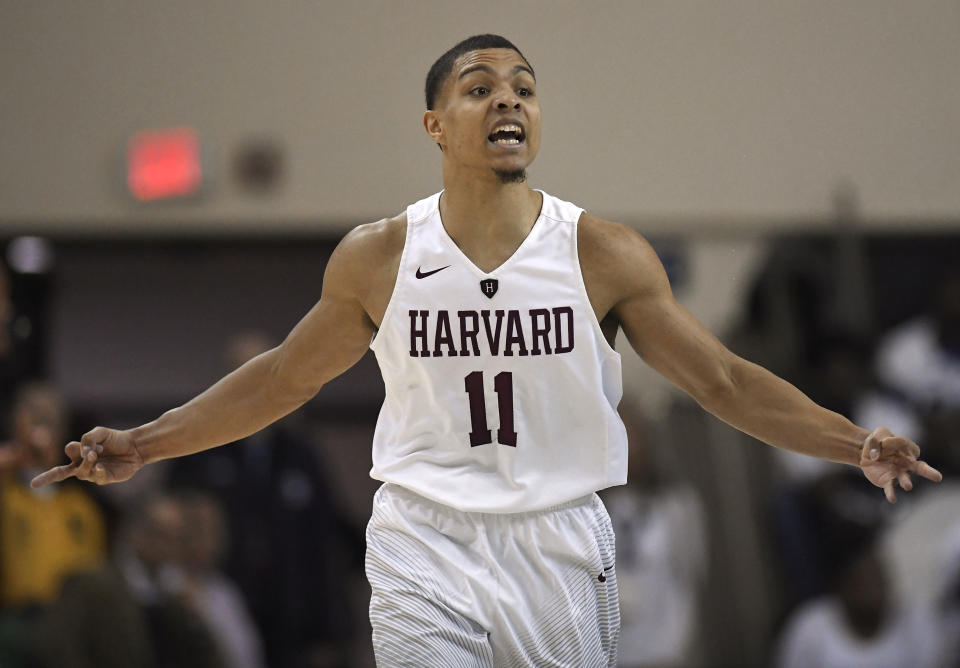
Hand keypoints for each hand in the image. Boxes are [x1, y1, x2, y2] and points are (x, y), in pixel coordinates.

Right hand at [30, 426, 144, 487]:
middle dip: (46, 478)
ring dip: (86, 463)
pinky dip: (96, 472)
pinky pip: (95, 478)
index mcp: (80, 451)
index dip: (76, 447)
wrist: (135, 447)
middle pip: (61, 472)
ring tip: (95, 455)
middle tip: (34, 484)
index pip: (69, 450)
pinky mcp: (104, 478)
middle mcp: (83, 463)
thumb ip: (88, 438)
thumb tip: (82, 453)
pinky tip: (101, 467)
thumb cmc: (116, 439)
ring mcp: (92, 472)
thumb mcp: (101, 432)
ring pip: (80, 473)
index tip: (92, 445)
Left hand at [859, 427, 942, 502]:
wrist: (867, 453)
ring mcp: (898, 473)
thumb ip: (877, 441)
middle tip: (938, 478)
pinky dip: (891, 492)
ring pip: (905, 478)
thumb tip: (876, 455)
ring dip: (906, 481)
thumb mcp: (878, 435)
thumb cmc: (878, 442)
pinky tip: (892, 499)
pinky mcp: (887, 481)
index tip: (882, 441)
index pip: (902, 443)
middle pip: (920, 467)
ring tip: (908, 486)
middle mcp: (907, 462)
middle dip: (929, 472)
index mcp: (907, 448)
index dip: (889, 441)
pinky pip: (890, 487)